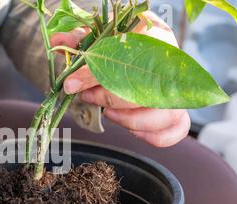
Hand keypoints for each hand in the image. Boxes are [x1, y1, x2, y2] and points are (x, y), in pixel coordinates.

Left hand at [50, 12, 190, 147]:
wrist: (137, 46)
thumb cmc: (120, 42)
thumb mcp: (100, 35)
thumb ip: (81, 40)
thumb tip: (59, 41)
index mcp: (155, 37)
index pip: (128, 58)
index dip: (97, 74)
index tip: (72, 84)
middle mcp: (172, 64)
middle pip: (149, 89)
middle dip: (111, 98)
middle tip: (88, 97)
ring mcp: (177, 90)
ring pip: (166, 113)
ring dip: (132, 120)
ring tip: (108, 114)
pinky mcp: (177, 111)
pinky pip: (176, 129)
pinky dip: (153, 135)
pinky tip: (131, 130)